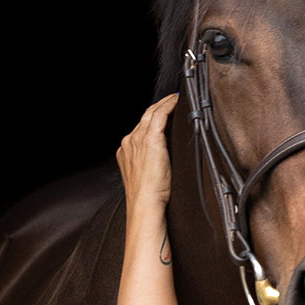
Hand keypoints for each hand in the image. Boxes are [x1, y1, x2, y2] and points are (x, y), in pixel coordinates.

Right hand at [116, 95, 177, 216]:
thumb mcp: (148, 177)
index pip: (141, 128)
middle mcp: (129, 142)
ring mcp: (137, 139)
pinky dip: (169, 105)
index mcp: (126, 151)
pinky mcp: (150, 140)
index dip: (153, 118)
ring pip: (152, 113)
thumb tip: (169, 157)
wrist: (144, 205)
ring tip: (176, 98)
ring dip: (165, 104)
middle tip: (173, 100)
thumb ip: (153, 163)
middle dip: (159, 107)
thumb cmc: (149, 199)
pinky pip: (160, 115)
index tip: (165, 114)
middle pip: (145, 117)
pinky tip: (177, 101)